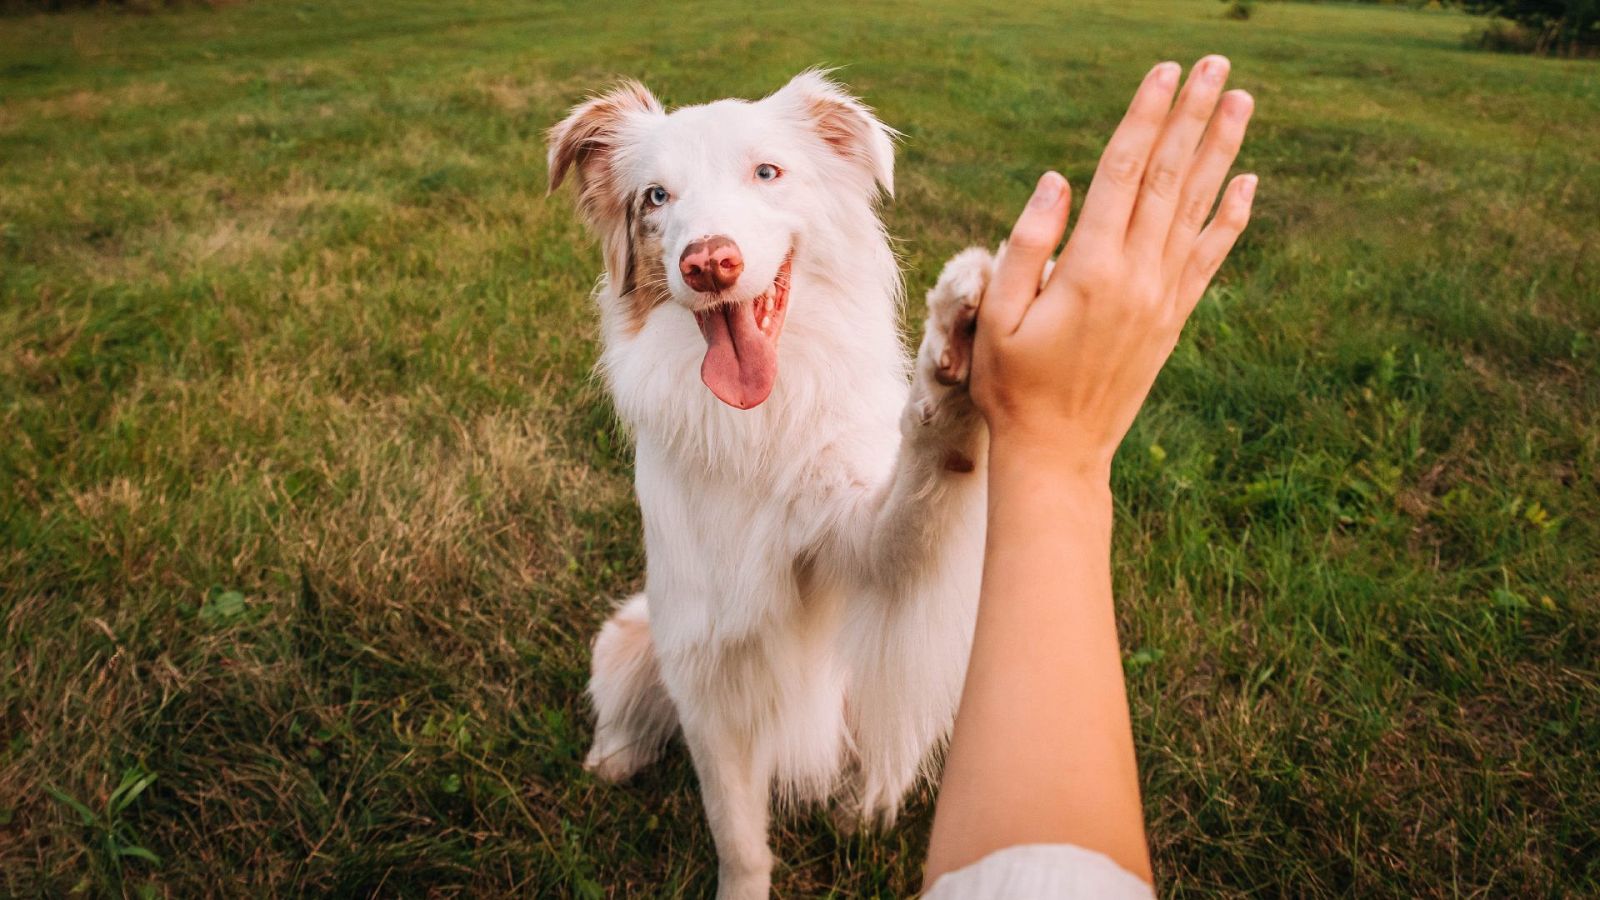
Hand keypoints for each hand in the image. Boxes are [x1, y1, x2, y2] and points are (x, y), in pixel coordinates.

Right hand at [971, 56, 1255, 478]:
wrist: (1058, 452)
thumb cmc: (1012, 385)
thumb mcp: (995, 316)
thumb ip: (1025, 245)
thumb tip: (1058, 180)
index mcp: (1089, 268)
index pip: (1123, 173)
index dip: (1145, 118)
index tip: (1165, 72)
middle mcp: (1137, 275)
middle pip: (1169, 178)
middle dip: (1192, 116)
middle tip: (1216, 65)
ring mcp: (1162, 297)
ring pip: (1196, 208)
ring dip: (1220, 151)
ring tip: (1241, 100)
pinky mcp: (1173, 318)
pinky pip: (1209, 257)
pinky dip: (1231, 217)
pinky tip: (1247, 183)